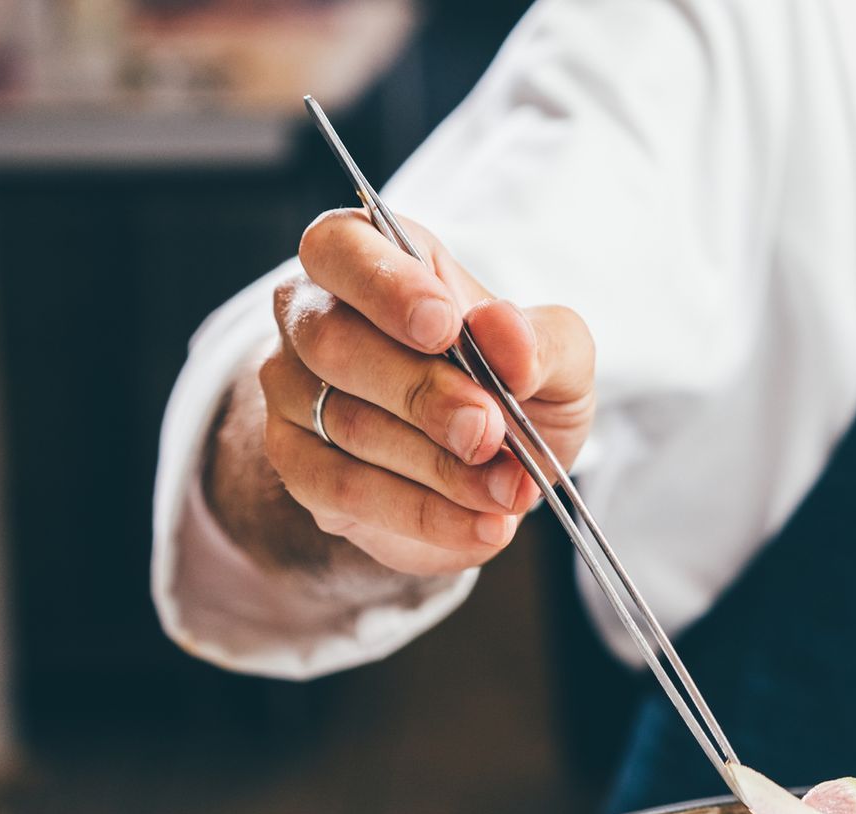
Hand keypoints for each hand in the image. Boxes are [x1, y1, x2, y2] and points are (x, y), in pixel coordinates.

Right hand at [247, 209, 593, 576]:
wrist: (503, 469)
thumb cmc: (520, 386)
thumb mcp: (560, 358)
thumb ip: (541, 340)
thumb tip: (500, 330)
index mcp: (374, 259)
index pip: (340, 247)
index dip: (385, 285)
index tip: (445, 326)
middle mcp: (314, 317)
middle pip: (335, 343)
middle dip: (423, 394)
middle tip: (490, 431)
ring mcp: (295, 392)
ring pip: (347, 424)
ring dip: (440, 466)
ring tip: (509, 489)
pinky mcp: (301, 466)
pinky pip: (347, 490)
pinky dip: (425, 514)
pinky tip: (485, 524)